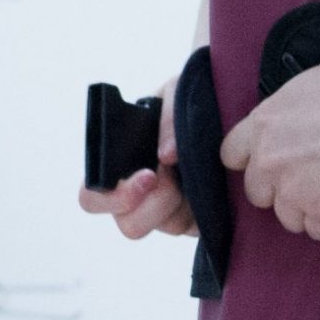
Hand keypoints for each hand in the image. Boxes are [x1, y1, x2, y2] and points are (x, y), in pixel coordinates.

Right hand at [76, 75, 196, 239]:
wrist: (227, 114)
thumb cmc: (189, 101)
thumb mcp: (177, 92)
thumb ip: (167, 115)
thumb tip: (165, 155)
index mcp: (118, 166)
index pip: (92, 197)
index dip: (111, 197)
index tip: (148, 176)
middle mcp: (138, 195)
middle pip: (129, 225)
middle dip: (155, 203)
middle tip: (174, 176)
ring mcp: (167, 212)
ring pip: (167, 227)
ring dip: (183, 201)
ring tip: (195, 171)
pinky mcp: (196, 222)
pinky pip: (195, 227)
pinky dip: (206, 205)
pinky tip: (211, 180)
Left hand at [218, 54, 319, 240]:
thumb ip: (307, 89)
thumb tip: (315, 92)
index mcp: (264, 123)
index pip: (230, 152)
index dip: (245, 158)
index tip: (260, 161)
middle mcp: (270, 161)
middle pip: (255, 191)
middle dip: (276, 189)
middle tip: (301, 180)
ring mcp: (292, 192)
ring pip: (285, 215)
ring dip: (303, 209)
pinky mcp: (318, 215)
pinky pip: (317, 229)